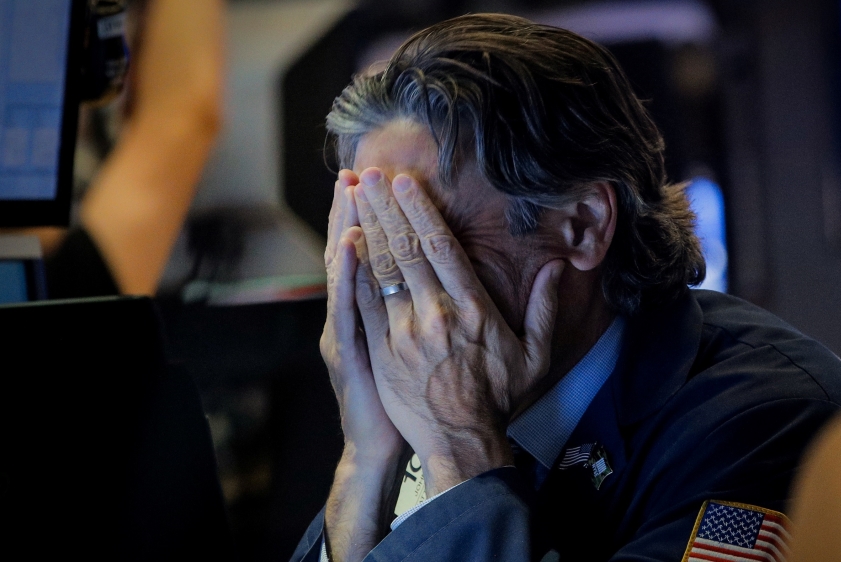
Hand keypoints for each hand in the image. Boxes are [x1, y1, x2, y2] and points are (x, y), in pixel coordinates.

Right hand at [321, 170, 404, 561]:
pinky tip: (348, 247)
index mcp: (377, 309)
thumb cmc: (405, 397)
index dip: (377, 217)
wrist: (384, 441)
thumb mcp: (406, 349)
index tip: (382, 179)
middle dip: (357, 211)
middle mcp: (358, 313)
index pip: (376, 252)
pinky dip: (346, 275)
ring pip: (346, 270)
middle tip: (356, 172)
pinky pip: (348, 307)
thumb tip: (447, 273)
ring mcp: (350, 329)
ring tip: (348, 192)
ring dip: (346, 228)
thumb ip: (421, 309)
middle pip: (356, 252)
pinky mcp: (350, 350)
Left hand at [352, 168, 564, 495]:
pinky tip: (346, 243)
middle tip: (371, 174)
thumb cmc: (499, 397)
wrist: (461, 441)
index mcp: (472, 309)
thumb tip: (558, 268)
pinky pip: (364, 303)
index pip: (442, 248)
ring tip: (355, 196)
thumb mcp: (535, 355)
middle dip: (387, 207)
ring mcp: (404, 332)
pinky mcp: (382, 350)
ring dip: (367, 228)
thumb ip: (545, 309)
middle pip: (406, 249)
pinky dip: (354, 271)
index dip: (422, 211)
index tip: (407, 182)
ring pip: (381, 270)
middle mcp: (436, 314)